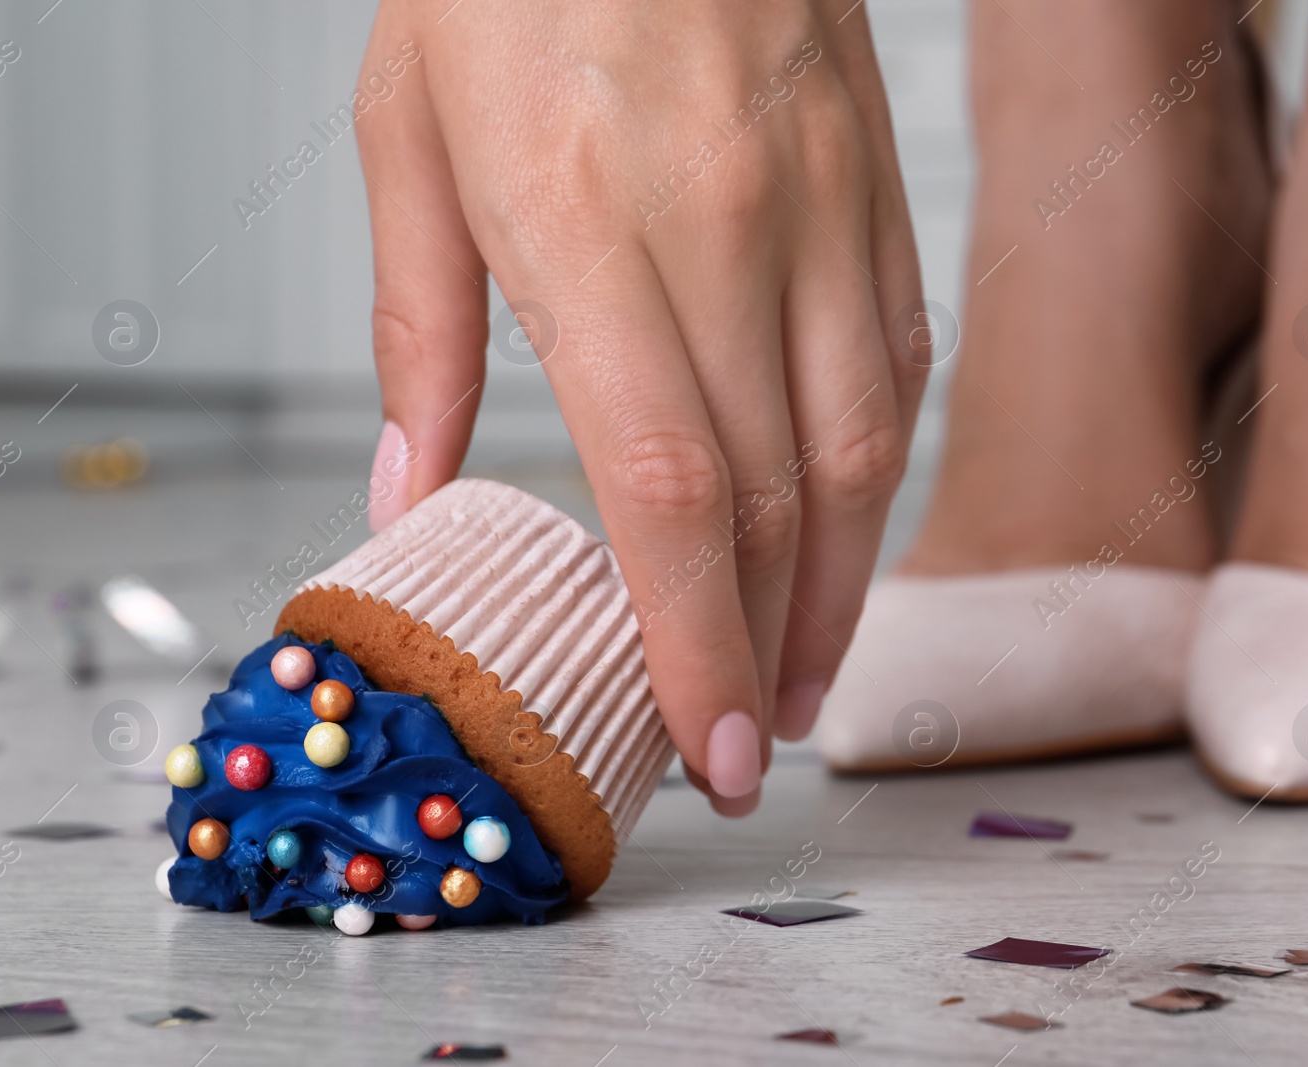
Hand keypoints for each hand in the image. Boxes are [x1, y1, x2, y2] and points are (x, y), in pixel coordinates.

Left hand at [357, 0, 927, 813]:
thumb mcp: (408, 126)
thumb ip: (415, 331)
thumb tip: (407, 493)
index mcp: (587, 225)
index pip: (669, 488)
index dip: (694, 642)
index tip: (708, 747)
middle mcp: (727, 227)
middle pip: (779, 496)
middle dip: (768, 650)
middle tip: (749, 744)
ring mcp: (821, 203)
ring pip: (862, 447)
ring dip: (840, 587)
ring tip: (803, 675)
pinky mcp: (875, 184)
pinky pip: (899, 359)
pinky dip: (877, 473)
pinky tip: (848, 535)